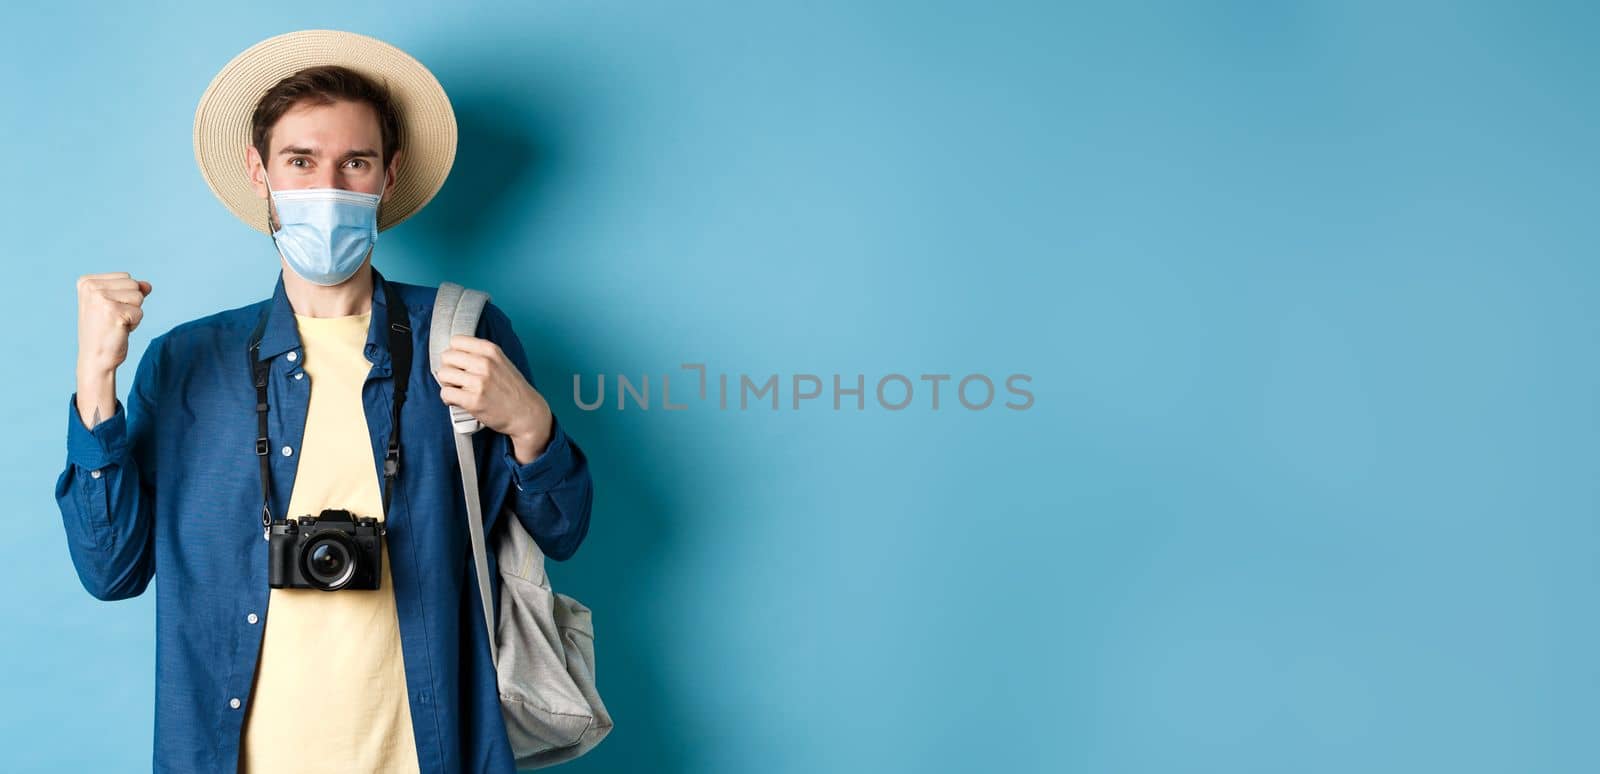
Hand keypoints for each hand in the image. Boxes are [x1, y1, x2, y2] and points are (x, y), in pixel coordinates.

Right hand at [77, 272, 152, 373]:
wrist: (95, 358)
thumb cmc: (105, 331)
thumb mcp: (115, 304)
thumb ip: (131, 290)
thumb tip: (148, 285)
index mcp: (86, 281)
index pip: (125, 277)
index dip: (123, 296)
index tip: (107, 310)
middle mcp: (90, 287)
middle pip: (133, 284)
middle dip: (130, 304)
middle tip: (113, 318)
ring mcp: (101, 298)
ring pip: (139, 296)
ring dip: (133, 313)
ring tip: (115, 323)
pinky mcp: (114, 311)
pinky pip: (140, 312)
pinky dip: (135, 323)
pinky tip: (118, 330)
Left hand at [437, 334, 551, 455]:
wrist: (527, 413)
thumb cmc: (513, 389)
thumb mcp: (501, 362)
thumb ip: (480, 355)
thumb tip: (453, 354)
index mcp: (491, 350)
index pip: (455, 341)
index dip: (454, 353)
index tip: (459, 364)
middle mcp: (485, 363)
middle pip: (447, 356)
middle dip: (449, 368)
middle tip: (457, 379)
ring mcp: (479, 382)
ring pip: (443, 374)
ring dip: (447, 384)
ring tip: (457, 390)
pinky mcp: (474, 400)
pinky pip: (446, 393)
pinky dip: (448, 399)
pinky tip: (457, 401)